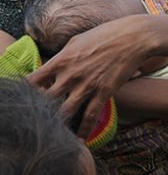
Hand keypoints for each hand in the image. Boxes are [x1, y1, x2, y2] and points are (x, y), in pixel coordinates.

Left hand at [28, 15, 150, 136]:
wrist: (133, 38)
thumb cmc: (104, 34)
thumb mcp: (76, 40)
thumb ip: (62, 56)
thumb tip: (53, 65)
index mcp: (61, 60)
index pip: (34, 80)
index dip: (27, 90)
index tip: (29, 96)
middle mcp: (70, 75)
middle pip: (47, 99)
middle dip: (41, 108)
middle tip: (41, 115)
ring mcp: (87, 85)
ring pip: (66, 111)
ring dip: (59, 122)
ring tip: (55, 130)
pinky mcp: (104, 93)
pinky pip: (90, 116)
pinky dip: (84, 130)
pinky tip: (81, 139)